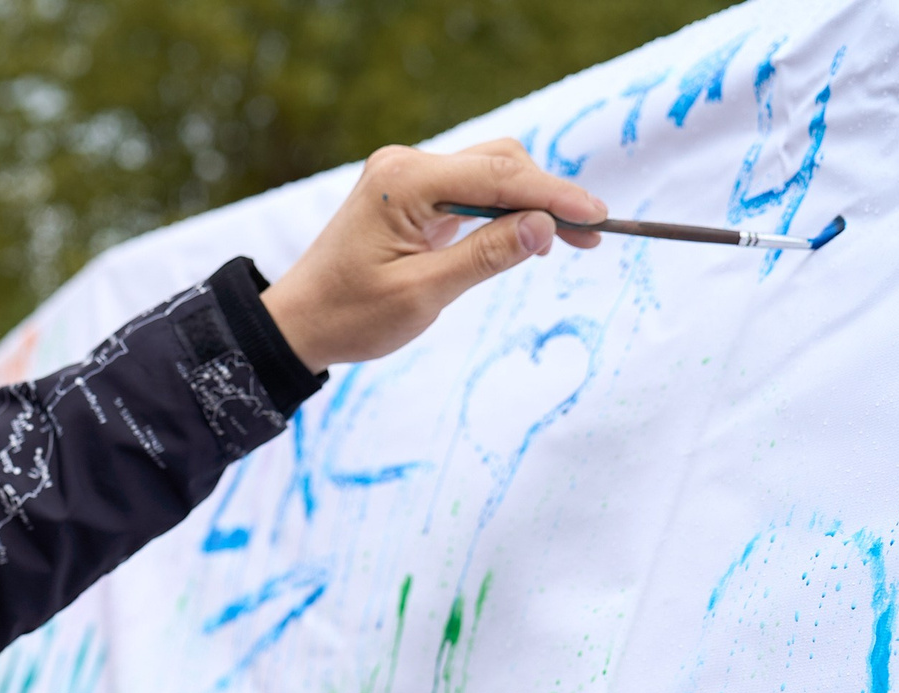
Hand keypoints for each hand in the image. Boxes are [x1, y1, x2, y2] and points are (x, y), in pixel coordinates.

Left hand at [259, 139, 606, 369]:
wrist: (299, 323)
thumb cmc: (349, 316)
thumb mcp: (421, 295)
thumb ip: (485, 257)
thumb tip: (544, 227)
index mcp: (403, 182)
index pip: (498, 176)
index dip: (554, 196)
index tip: (599, 217)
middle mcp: (405, 166)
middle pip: (500, 162)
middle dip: (548, 196)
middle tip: (590, 238)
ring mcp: (407, 176)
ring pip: (490, 172)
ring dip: (530, 203)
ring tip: (567, 241)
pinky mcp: (411, 194)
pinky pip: (471, 190)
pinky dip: (504, 210)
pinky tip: (529, 236)